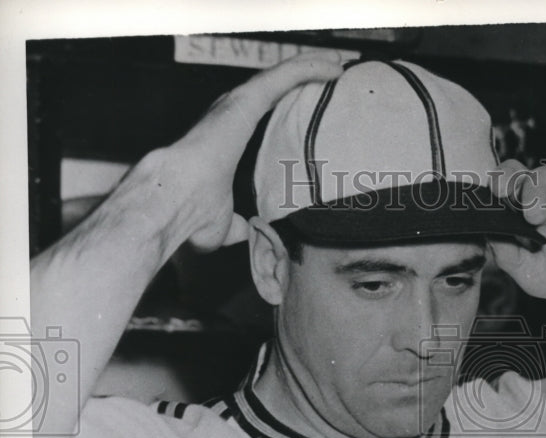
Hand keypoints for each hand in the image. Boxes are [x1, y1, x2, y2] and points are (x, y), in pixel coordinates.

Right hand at [161, 52, 342, 251]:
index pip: (261, 113)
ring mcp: (235, 106)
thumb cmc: (191, 218)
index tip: (311, 109)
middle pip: (273, 88)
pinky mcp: (244, 102)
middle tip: (334, 74)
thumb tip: (250, 232)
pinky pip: (283, 77)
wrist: (173, 206)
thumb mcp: (224, 225)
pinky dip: (309, 69)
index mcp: (225, 139)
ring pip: (281, 76)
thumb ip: (239, 224)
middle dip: (303, 78)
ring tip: (339, 65)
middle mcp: (228, 115)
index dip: (285, 106)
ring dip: (311, 67)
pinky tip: (333, 67)